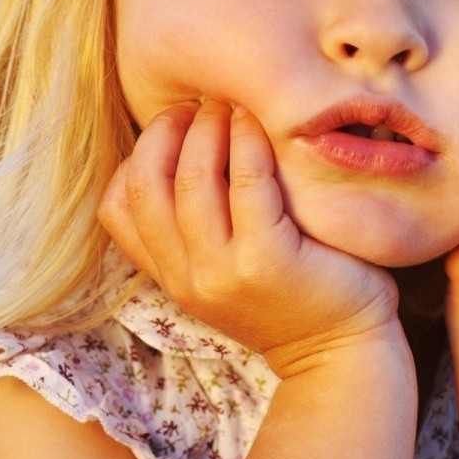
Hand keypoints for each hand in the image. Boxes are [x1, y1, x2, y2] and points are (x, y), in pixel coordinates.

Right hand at [98, 98, 403, 377]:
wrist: (341, 354)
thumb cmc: (292, 297)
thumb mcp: (224, 272)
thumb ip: (195, 231)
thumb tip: (181, 149)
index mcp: (171, 278)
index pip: (116, 210)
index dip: (136, 157)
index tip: (171, 128)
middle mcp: (187, 278)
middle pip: (147, 185)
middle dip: (166, 132)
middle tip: (198, 104)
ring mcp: (223, 273)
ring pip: (193, 179)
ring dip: (208, 129)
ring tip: (229, 107)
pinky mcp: (267, 260)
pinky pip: (247, 184)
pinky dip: (248, 144)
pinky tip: (259, 125)